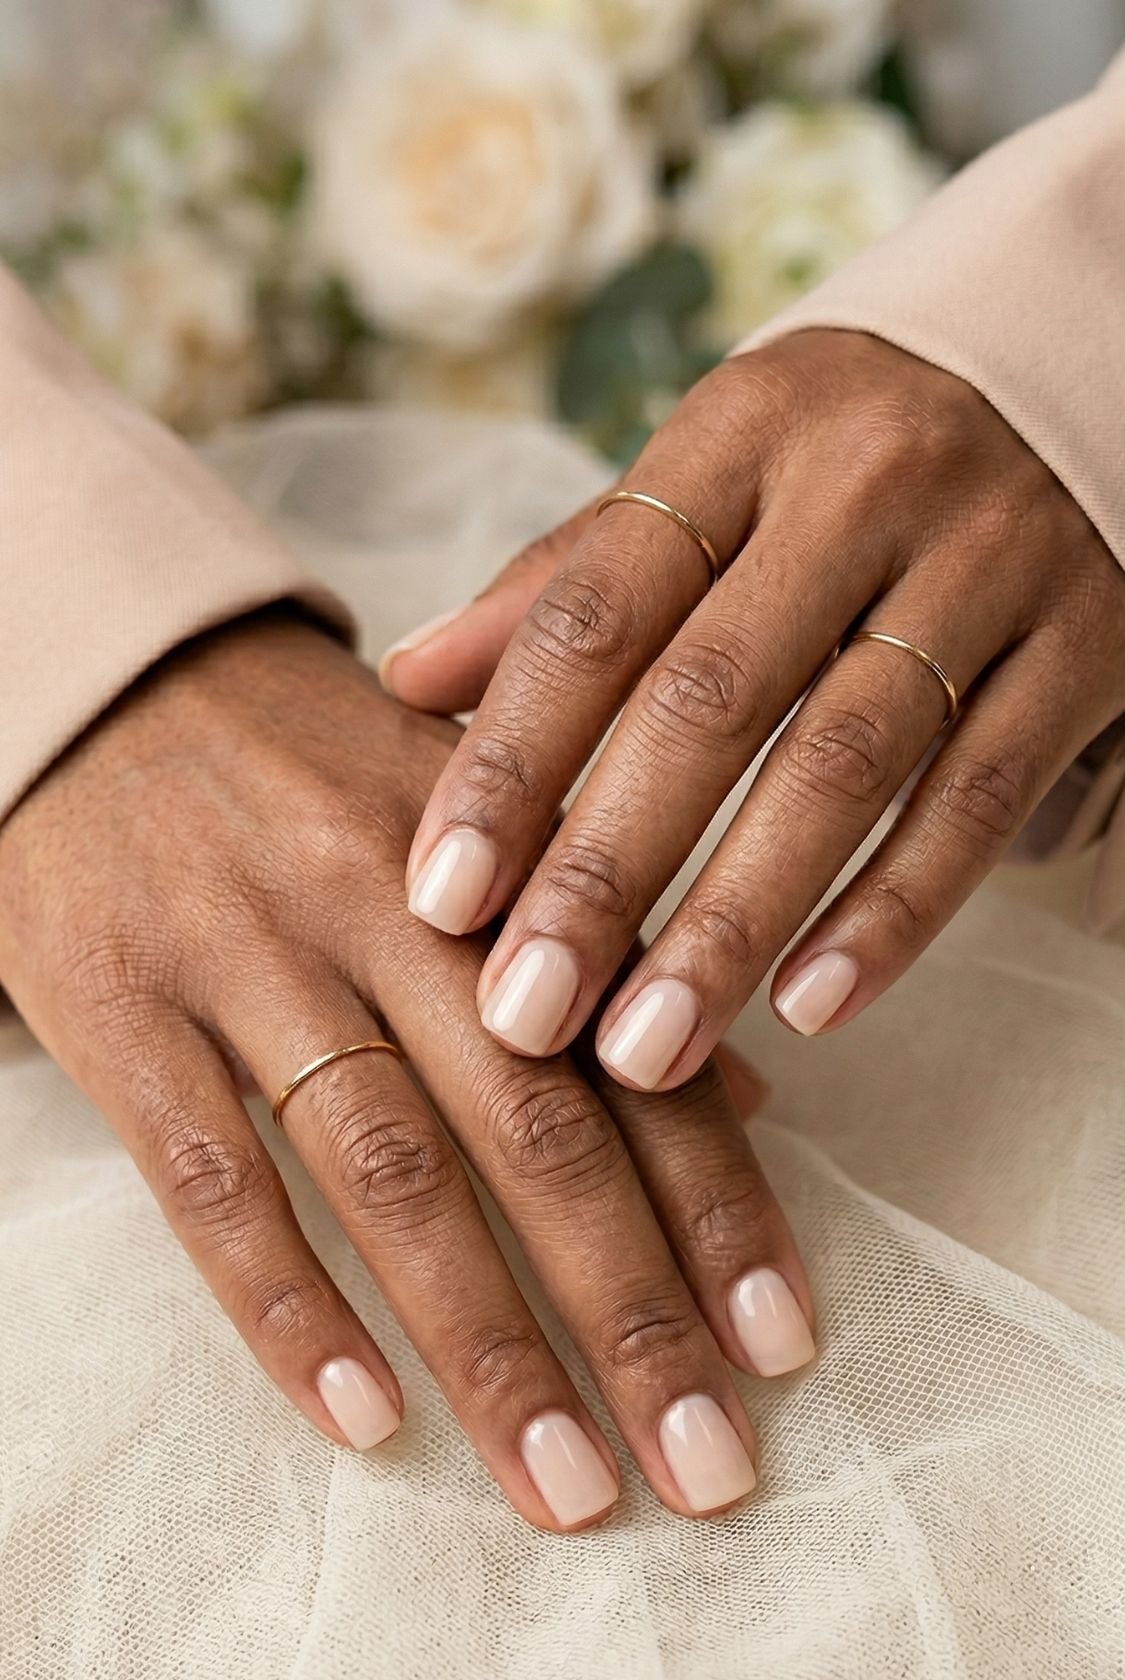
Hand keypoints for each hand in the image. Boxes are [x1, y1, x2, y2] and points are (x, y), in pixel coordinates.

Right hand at [0, 610, 814, 1531]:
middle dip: (633, 1312)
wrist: (98, 669)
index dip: (722, 1207)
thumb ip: (611, 957)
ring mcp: (249, 956)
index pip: (638, 1054)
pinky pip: (209, 1178)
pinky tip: (363, 1422)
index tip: (784, 1349)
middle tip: (709, 1469)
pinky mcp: (119, 1004)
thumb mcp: (480, 821)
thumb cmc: (312, 766)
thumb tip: (753, 1105)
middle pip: (537, 1130)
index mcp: (503, 863)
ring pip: (390, 1172)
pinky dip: (287, 1306)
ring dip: (488, 1343)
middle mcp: (392, 907)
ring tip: (566, 1487)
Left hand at [388, 330, 1124, 1087]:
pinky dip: (895, 911)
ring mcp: (988, 564)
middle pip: (710, 702)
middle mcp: (862, 487)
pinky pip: (982, 798)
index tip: (442, 898)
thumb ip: (572, 577)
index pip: (597, 611)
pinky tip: (810, 1005)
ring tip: (648, 1047)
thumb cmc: (848, 449)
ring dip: (735, 922)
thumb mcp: (712, 469)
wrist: (1085, 358)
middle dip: (606, 874)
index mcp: (739, 433)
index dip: (511, 762)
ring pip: (845, 765)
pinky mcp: (1085, 644)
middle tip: (528, 1012)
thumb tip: (411, 681)